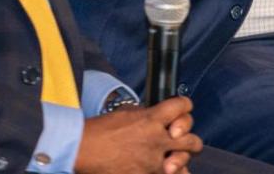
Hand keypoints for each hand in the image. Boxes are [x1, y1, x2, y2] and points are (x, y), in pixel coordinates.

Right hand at [75, 97, 202, 173]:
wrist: (82, 150)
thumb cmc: (99, 130)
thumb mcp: (126, 113)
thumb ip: (145, 115)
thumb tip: (155, 116)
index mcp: (152, 120)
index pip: (182, 107)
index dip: (184, 106)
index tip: (182, 109)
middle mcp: (157, 141)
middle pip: (191, 140)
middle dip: (189, 140)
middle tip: (182, 140)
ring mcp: (152, 163)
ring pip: (184, 163)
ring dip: (181, 160)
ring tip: (174, 160)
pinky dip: (169, 173)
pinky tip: (164, 170)